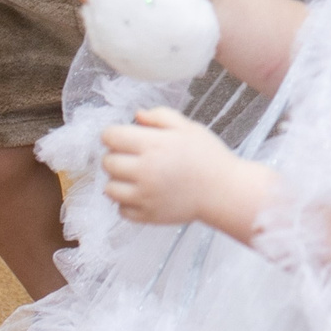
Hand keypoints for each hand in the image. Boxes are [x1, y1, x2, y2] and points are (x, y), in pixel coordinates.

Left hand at [100, 106, 268, 228]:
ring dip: (119, 180)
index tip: (123, 136)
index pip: (110, 136)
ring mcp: (144, 196)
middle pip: (107, 162)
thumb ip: (160, 116)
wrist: (223, 191)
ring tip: (136, 176)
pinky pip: (121, 209)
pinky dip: (127, 202)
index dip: (114, 134)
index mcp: (153, 145)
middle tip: (132, 156)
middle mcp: (144, 171)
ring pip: (109, 188)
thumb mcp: (188, 128)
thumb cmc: (208, 156)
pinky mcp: (147, 216)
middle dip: (115, 156)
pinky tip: (142, 194)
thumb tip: (136, 115)